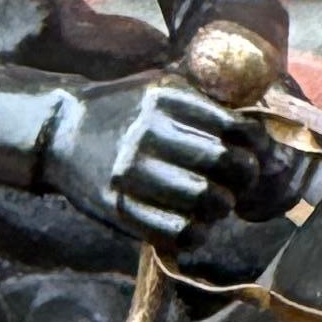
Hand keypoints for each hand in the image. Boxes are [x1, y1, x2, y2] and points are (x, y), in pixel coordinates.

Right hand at [44, 74, 250, 243]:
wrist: (58, 132)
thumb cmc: (123, 110)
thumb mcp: (160, 87)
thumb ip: (206, 100)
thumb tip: (263, 133)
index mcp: (164, 99)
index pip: (233, 126)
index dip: (257, 145)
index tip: (257, 152)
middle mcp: (146, 132)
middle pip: (223, 162)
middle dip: (244, 176)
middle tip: (240, 181)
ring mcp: (130, 172)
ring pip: (204, 199)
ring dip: (223, 206)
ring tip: (218, 202)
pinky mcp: (117, 207)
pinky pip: (175, 232)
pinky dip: (197, 233)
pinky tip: (196, 224)